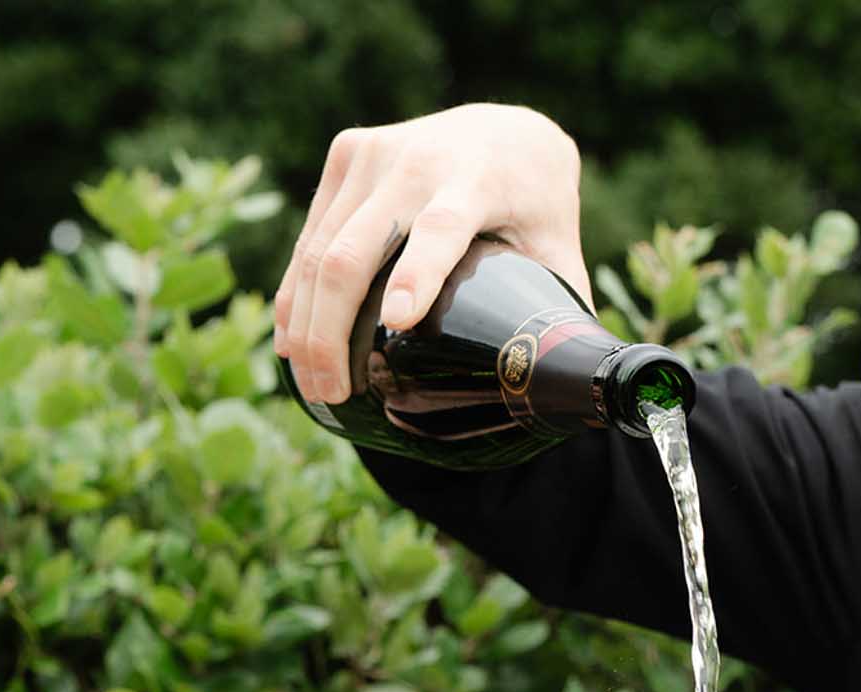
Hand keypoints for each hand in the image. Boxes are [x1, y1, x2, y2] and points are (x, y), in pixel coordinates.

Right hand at [275, 104, 588, 405]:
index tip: (398, 321)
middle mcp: (418, 159)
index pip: (442, 228)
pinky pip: (310, 234)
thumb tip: (568, 384)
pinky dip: (297, 291)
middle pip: (355, 251)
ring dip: (306, 323)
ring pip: (320, 249)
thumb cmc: (535, 205)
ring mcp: (373, 153)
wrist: (507, 129)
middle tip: (333, 392)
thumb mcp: (559, 249)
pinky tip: (292, 340)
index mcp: (477, 180)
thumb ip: (562, 308)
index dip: (417, 274)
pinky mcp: (347, 154)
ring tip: (312, 383)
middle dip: (333, 331)